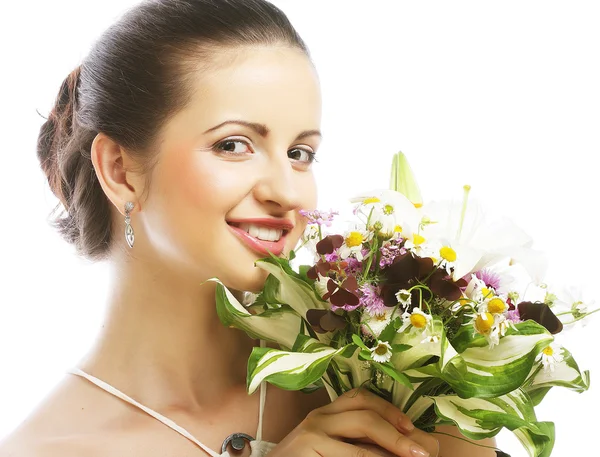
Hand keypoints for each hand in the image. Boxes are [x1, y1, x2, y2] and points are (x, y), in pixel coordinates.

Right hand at [267, 387, 438, 456]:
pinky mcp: (307, 446)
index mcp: (327, 412)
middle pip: (365, 412)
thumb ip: (359, 443)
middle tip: (422, 451)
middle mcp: (319, 416)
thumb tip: (404, 445)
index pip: (361, 397)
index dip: (389, 409)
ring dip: (391, 446)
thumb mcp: (333, 447)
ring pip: (361, 431)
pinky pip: (350, 454)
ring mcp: (312, 432)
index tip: (410, 427)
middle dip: (397, 431)